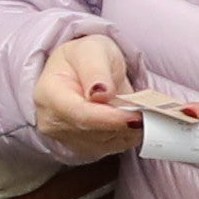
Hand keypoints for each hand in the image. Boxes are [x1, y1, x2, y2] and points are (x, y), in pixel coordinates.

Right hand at [28, 30, 141, 159]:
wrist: (82, 68)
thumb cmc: (85, 56)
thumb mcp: (92, 50)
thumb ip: (96, 70)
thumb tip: (101, 93)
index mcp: (48, 94)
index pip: (79, 114)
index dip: (110, 119)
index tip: (137, 116)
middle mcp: (52, 121)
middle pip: (94, 132)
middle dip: (124, 123)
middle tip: (150, 111)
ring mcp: (66, 138)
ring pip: (106, 143)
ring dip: (128, 130)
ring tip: (142, 111)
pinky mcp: (83, 147)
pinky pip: (111, 148)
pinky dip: (127, 135)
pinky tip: (132, 119)